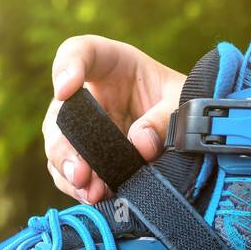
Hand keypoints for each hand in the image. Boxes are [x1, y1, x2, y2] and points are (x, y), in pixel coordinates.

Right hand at [41, 35, 186, 203]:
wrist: (192, 132)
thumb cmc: (185, 105)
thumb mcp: (183, 103)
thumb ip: (163, 119)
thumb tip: (140, 145)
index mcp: (112, 65)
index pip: (79, 52)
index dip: (66, 67)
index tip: (65, 90)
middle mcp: (90, 95)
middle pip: (59, 112)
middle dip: (63, 142)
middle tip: (80, 169)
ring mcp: (84, 128)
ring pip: (58, 146)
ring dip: (68, 169)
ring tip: (90, 190)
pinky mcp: (86, 157)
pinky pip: (68, 172)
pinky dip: (77, 187)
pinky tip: (93, 197)